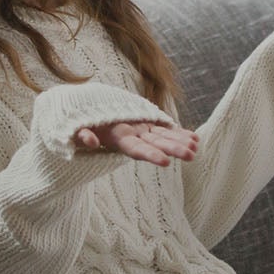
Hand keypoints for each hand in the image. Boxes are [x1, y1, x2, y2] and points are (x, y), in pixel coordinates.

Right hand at [73, 120, 198, 166]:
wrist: (84, 111)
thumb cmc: (80, 122)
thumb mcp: (77, 128)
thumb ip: (82, 134)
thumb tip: (88, 141)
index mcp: (116, 138)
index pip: (135, 149)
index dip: (150, 154)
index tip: (165, 162)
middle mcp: (132, 135)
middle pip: (155, 143)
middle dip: (173, 148)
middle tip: (191, 155)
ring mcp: (139, 129)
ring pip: (162, 136)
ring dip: (179, 141)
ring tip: (196, 146)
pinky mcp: (144, 122)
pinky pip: (163, 127)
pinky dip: (177, 131)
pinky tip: (194, 138)